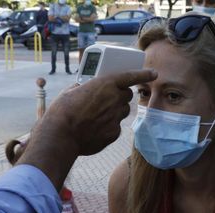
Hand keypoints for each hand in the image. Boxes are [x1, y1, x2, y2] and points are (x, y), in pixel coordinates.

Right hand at [18, 69, 157, 188]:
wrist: (61, 135)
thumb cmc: (62, 111)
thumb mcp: (71, 91)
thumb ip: (85, 88)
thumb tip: (87, 90)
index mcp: (105, 84)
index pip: (131, 76)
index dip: (144, 74)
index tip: (154, 73)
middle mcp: (114, 99)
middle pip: (127, 95)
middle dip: (120, 95)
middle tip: (108, 98)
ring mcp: (116, 117)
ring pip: (123, 111)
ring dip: (115, 110)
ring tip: (98, 115)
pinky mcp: (114, 132)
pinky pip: (116, 126)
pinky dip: (108, 126)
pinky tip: (94, 128)